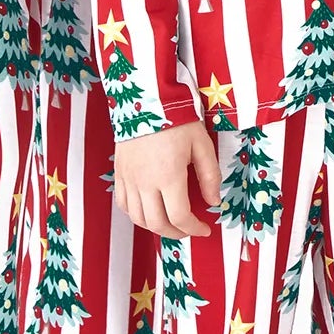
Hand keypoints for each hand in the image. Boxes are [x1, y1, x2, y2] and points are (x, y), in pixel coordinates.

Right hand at [112, 113, 221, 235]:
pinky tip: (147, 210)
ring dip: (155, 227)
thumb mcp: (201, 144)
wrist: (147, 99)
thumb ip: (209, 176)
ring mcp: (129, 179)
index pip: (180, 217)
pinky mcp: (120, 173)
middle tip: (188, 230)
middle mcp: (145, 183)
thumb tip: (214, 202)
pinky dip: (135, 214)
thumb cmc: (177, 120)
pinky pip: (123, 203)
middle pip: (157, 224)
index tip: (204, 229)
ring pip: (137, 218)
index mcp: (168, 177)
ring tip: (170, 223)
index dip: (194, 229)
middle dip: (175, 233)